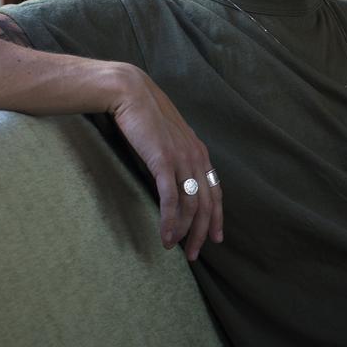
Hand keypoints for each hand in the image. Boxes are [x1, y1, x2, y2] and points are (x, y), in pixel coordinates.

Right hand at [108, 65, 222, 260]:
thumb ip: (174, 157)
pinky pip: (171, 199)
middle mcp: (196, 157)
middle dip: (202, 232)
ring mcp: (182, 159)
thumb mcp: (166, 139)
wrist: (130, 93)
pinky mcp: (163, 161)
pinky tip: (164, 236)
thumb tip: (171, 178)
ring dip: (183, 231)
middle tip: (194, 254)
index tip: (215, 237)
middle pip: (207, 204)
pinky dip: (169, 221)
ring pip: (191, 205)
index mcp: (199, 152)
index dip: (216, 216)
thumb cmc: (143, 115)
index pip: (215, 191)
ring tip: (174, 248)